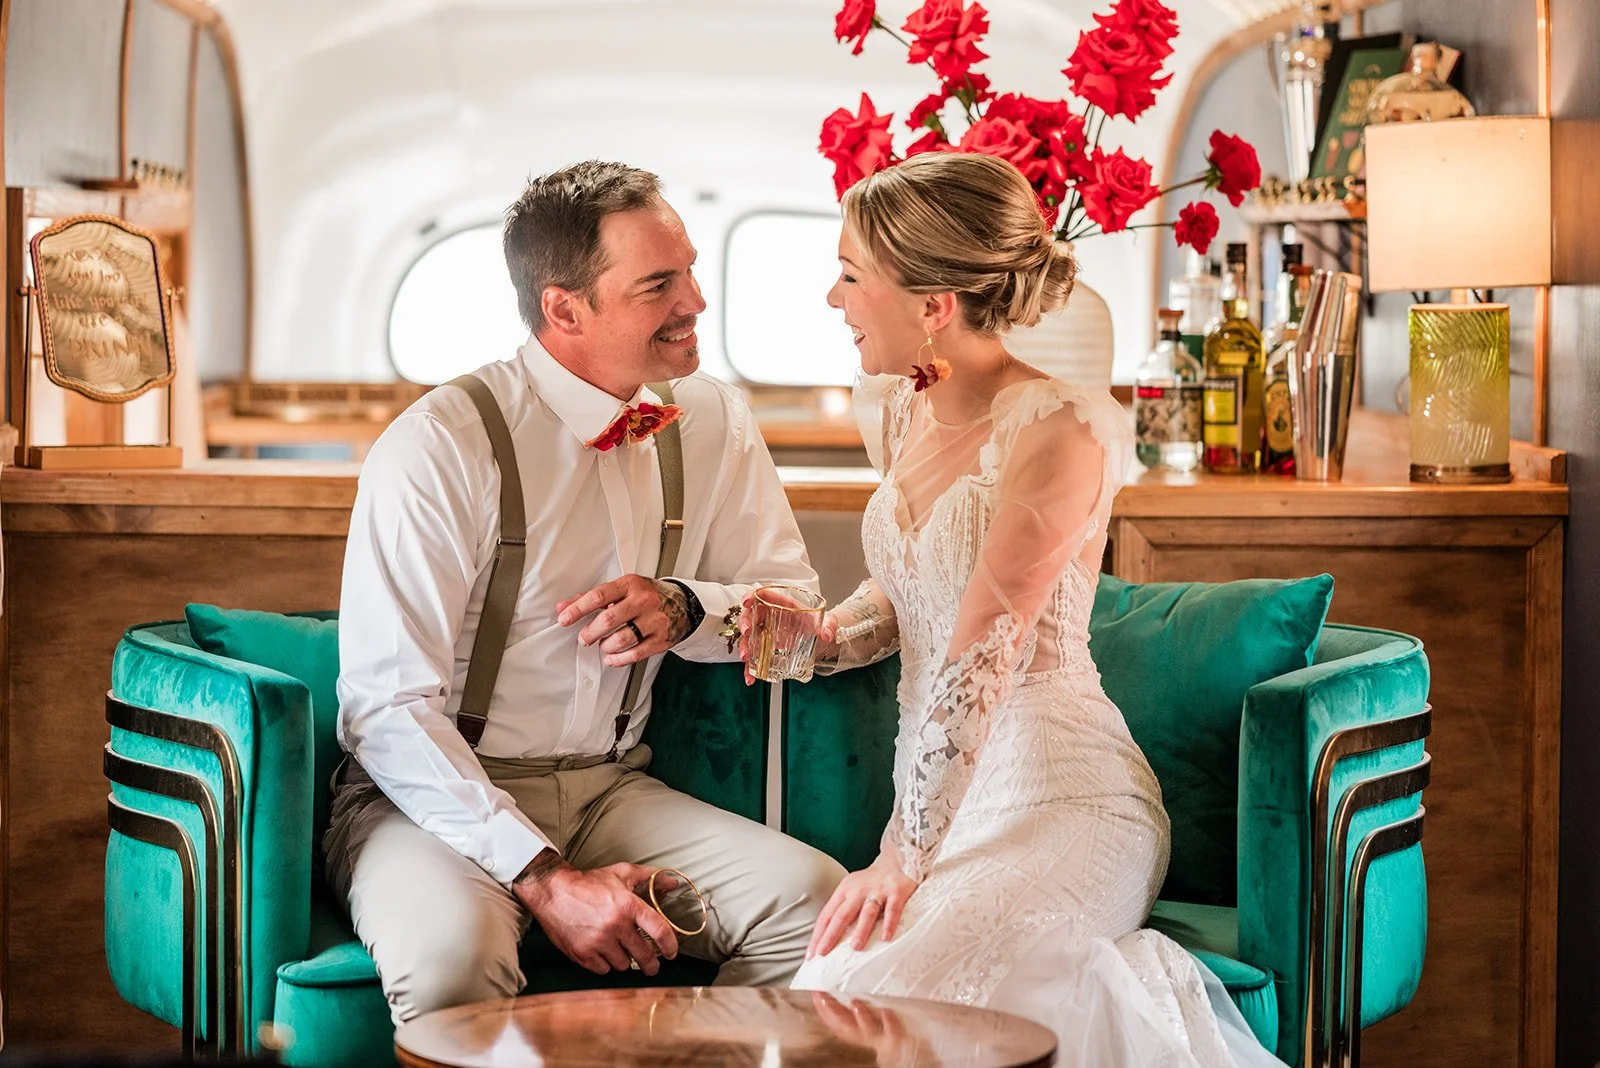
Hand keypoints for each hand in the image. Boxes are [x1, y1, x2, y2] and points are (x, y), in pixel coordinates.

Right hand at [512, 849, 680, 974]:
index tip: (672, 953)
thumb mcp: (621, 873)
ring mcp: (598, 941)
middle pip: (644, 955)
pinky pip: (604, 969)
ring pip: (624, 964)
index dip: (671, 946)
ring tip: (621, 951)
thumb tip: (672, 883)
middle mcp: (615, 925)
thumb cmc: (589, 883)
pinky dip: (606, 964)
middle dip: (651, 963)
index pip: (660, 931)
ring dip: (625, 960)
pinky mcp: (582, 953)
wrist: (554, 891)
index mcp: (628, 905)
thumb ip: (650, 877)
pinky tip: (604, 953)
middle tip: (651, 964)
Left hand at [557, 576, 692, 667]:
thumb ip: (592, 598)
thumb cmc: (647, 595)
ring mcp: (654, 620)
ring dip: (606, 646)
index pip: (599, 596)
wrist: (683, 604)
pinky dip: (619, 659)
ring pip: (622, 639)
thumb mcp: (622, 589)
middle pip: (609, 619)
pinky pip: (636, 653)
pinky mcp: (661, 639)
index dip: (578, 608)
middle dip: (591, 632)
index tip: (564, 618)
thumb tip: (564, 606)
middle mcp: (643, 601)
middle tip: (584, 638)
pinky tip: (612, 657)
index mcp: (630, 585)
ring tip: (603, 645)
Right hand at [736, 592, 837, 686]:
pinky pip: (754, 657)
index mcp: (783, 604)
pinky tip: (750, 678)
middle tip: (746, 633)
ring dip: (744, 646)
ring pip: (748, 637)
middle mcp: (771, 617)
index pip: (763, 594)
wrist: (821, 642)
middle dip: (744, 623)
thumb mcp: (828, 622)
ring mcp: (766, 633)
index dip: (753, 595)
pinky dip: (750, 668)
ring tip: (746, 657)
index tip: (747, 602)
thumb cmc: (819, 625)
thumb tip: (826, 634)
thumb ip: (829, 625)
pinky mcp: (766, 648)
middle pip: (750, 615)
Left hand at [806, 853, 915, 959]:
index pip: (827, 915)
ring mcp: (878, 890)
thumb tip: (829, 940)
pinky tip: (886, 937)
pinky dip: (889, 923)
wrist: (896, 861)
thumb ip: (843, 911)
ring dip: (861, 930)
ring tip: (855, 948)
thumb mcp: (852, 891)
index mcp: (844, 891)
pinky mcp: (897, 892)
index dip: (818, 935)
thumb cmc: (871, 883)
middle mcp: (858, 890)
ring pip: (867, 912)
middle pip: (842, 915)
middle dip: (831, 935)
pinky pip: (892, 909)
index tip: (811, 954)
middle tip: (823, 953)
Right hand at [811, 992, 925, 1067]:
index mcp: (863, 1032)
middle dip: (833, 1012)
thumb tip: (853, 988)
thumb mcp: (880, 1022)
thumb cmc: (905, 1037)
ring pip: (867, 1032)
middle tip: (823, 997)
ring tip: (855, 1003)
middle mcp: (870, 1039)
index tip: (815, 994)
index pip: (838, 1022)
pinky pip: (895, 1035)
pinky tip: (887, 1012)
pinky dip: (890, 1024)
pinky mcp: (901, 1044)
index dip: (824, 1010)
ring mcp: (885, 1042)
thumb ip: (868, 1010)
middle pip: (846, 1027)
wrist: (924, 1055)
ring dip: (860, 1018)